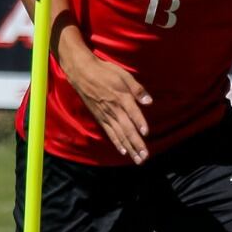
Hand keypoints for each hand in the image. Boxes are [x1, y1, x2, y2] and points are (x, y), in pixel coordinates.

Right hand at [60, 43, 152, 161]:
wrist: (82, 72)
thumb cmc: (105, 71)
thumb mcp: (124, 75)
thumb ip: (137, 89)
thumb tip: (149, 101)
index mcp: (121, 97)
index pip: (133, 113)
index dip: (140, 123)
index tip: (146, 134)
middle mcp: (114, 109)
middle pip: (127, 129)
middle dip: (136, 144)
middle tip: (145, 157)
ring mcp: (106, 115)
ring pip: (119, 135)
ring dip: (129, 148)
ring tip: (138, 159)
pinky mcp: (100, 118)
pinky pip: (110, 133)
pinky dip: (117, 143)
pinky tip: (123, 151)